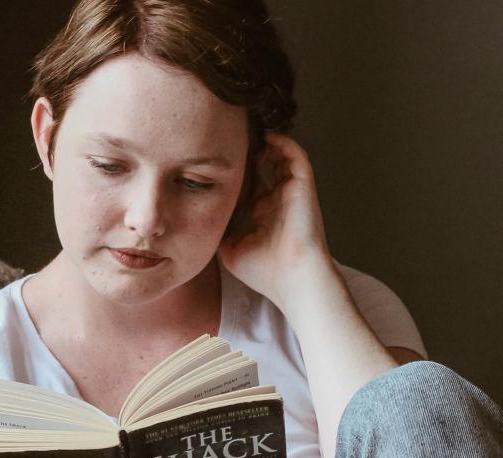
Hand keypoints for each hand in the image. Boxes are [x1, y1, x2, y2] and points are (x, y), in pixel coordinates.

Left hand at [218, 132, 339, 310]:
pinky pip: (296, 156)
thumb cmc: (265, 271)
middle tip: (226, 139)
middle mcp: (279, 201)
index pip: (250, 185)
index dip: (235, 172)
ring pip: (281, 157)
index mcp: (264, 215)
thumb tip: (200, 216)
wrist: (293, 279)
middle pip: (265, 167)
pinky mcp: (303, 187)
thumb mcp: (230, 249)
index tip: (213, 160)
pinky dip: (283, 143)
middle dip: (248, 152)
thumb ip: (219, 229)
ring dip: (266, 143)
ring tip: (245, 132)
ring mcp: (291, 193)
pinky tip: (266, 136)